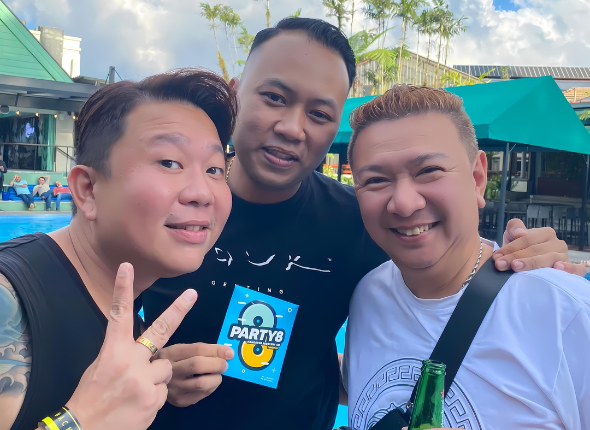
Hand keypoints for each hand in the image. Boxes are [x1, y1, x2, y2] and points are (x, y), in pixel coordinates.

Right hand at [65, 263, 197, 429]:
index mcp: (113, 350)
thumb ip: (123, 354)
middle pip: (161, 330)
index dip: (123, 289)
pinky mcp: (155, 397)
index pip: (120, 314)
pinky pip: (165, 390)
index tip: (127, 267)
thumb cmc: (92, 397)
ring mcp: (144, 378)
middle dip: (178, 309)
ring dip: (156, 378)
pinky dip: (155, 396)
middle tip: (192, 293)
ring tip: (136, 391)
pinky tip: (139, 404)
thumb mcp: (101, 368)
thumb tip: (141, 350)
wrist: (85, 428)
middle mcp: (130, 360)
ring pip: (166, 368)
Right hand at [159, 342, 233, 406]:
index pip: (196, 350)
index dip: (215, 350)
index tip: (229, 352)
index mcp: (170, 353)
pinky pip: (201, 395)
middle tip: (224, 364)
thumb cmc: (172, 360)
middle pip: (197, 366)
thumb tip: (226, 352)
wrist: (152, 379)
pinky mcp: (179, 401)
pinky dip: (211, 388)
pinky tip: (210, 382)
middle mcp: (169, 371)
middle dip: (217, 364)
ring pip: (201, 384)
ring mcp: (173, 388)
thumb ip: (200, 349)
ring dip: (216, 378)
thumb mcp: (180, 349)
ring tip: (217, 374)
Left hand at [494, 219, 585, 275]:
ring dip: (531, 264)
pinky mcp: (572, 269)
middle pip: (535, 250)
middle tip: (500, 265)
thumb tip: (521, 233)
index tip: (496, 257)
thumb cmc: (520, 249)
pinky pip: (576, 269)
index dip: (510, 248)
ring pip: (550, 259)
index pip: (527, 240)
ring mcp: (565, 256)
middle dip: (514, 258)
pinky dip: (569, 268)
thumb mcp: (513, 235)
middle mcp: (557, 243)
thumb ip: (514, 228)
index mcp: (546, 233)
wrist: (527, 262)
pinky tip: (557, 268)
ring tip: (516, 267)